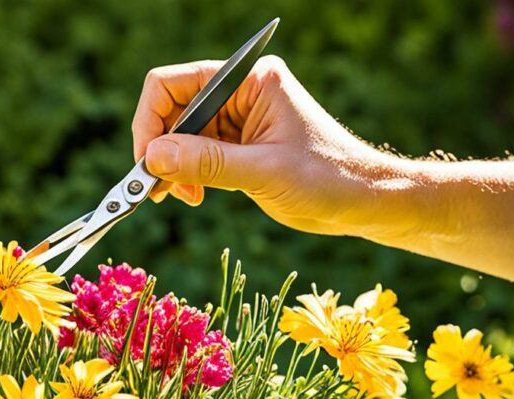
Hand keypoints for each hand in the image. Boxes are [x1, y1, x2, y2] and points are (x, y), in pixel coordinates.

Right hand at [131, 56, 401, 238]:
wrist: (365, 202)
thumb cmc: (330, 179)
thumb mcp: (264, 172)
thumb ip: (206, 163)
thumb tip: (153, 157)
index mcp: (250, 81)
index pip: (175, 83)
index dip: (152, 121)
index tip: (148, 162)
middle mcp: (240, 93)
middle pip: (173, 110)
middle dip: (161, 150)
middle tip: (158, 190)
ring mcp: (239, 119)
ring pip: (181, 136)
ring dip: (173, 168)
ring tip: (182, 198)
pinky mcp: (240, 146)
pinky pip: (197, 153)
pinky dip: (186, 175)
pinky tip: (192, 196)